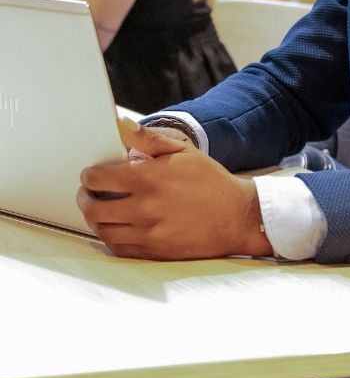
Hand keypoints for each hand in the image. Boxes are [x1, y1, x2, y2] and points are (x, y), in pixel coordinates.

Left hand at [77, 119, 272, 260]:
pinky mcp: (154, 252)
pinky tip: (116, 227)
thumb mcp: (183, 151)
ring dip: (95, 219)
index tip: (91, 174)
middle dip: (85, 197)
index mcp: (148, 178)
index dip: (89, 175)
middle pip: (94, 208)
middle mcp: (144, 208)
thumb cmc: (209, 180)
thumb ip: (148, 138)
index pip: (98, 178)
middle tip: (88, 193)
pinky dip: (110, 238)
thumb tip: (120, 124)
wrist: (236, 216)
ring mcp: (148, 233)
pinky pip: (119, 248)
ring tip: (99, 210)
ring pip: (103, 230)